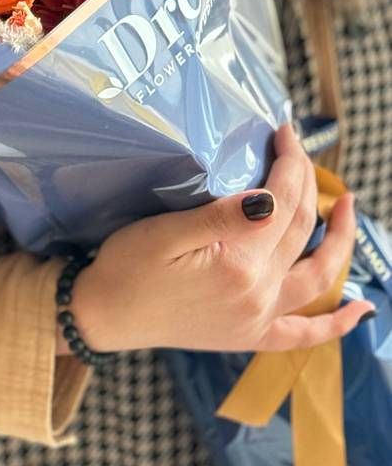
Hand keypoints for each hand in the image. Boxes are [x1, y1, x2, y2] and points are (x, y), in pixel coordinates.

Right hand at [62, 125, 371, 354]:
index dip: (288, 162)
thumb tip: (270, 199)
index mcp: (238, 263)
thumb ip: (220, 217)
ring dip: (340, 241)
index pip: (281, 202)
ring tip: (348, 207)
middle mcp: (258, 293)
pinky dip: (337, 324)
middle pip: (299, 228)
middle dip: (305, 182)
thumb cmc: (126, 266)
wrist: (103, 316)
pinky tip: (361, 310)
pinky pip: (304, 335)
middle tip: (297, 147)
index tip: (282, 130)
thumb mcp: (164, 233)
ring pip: (317, 276)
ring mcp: (258, 317)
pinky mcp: (250, 335)